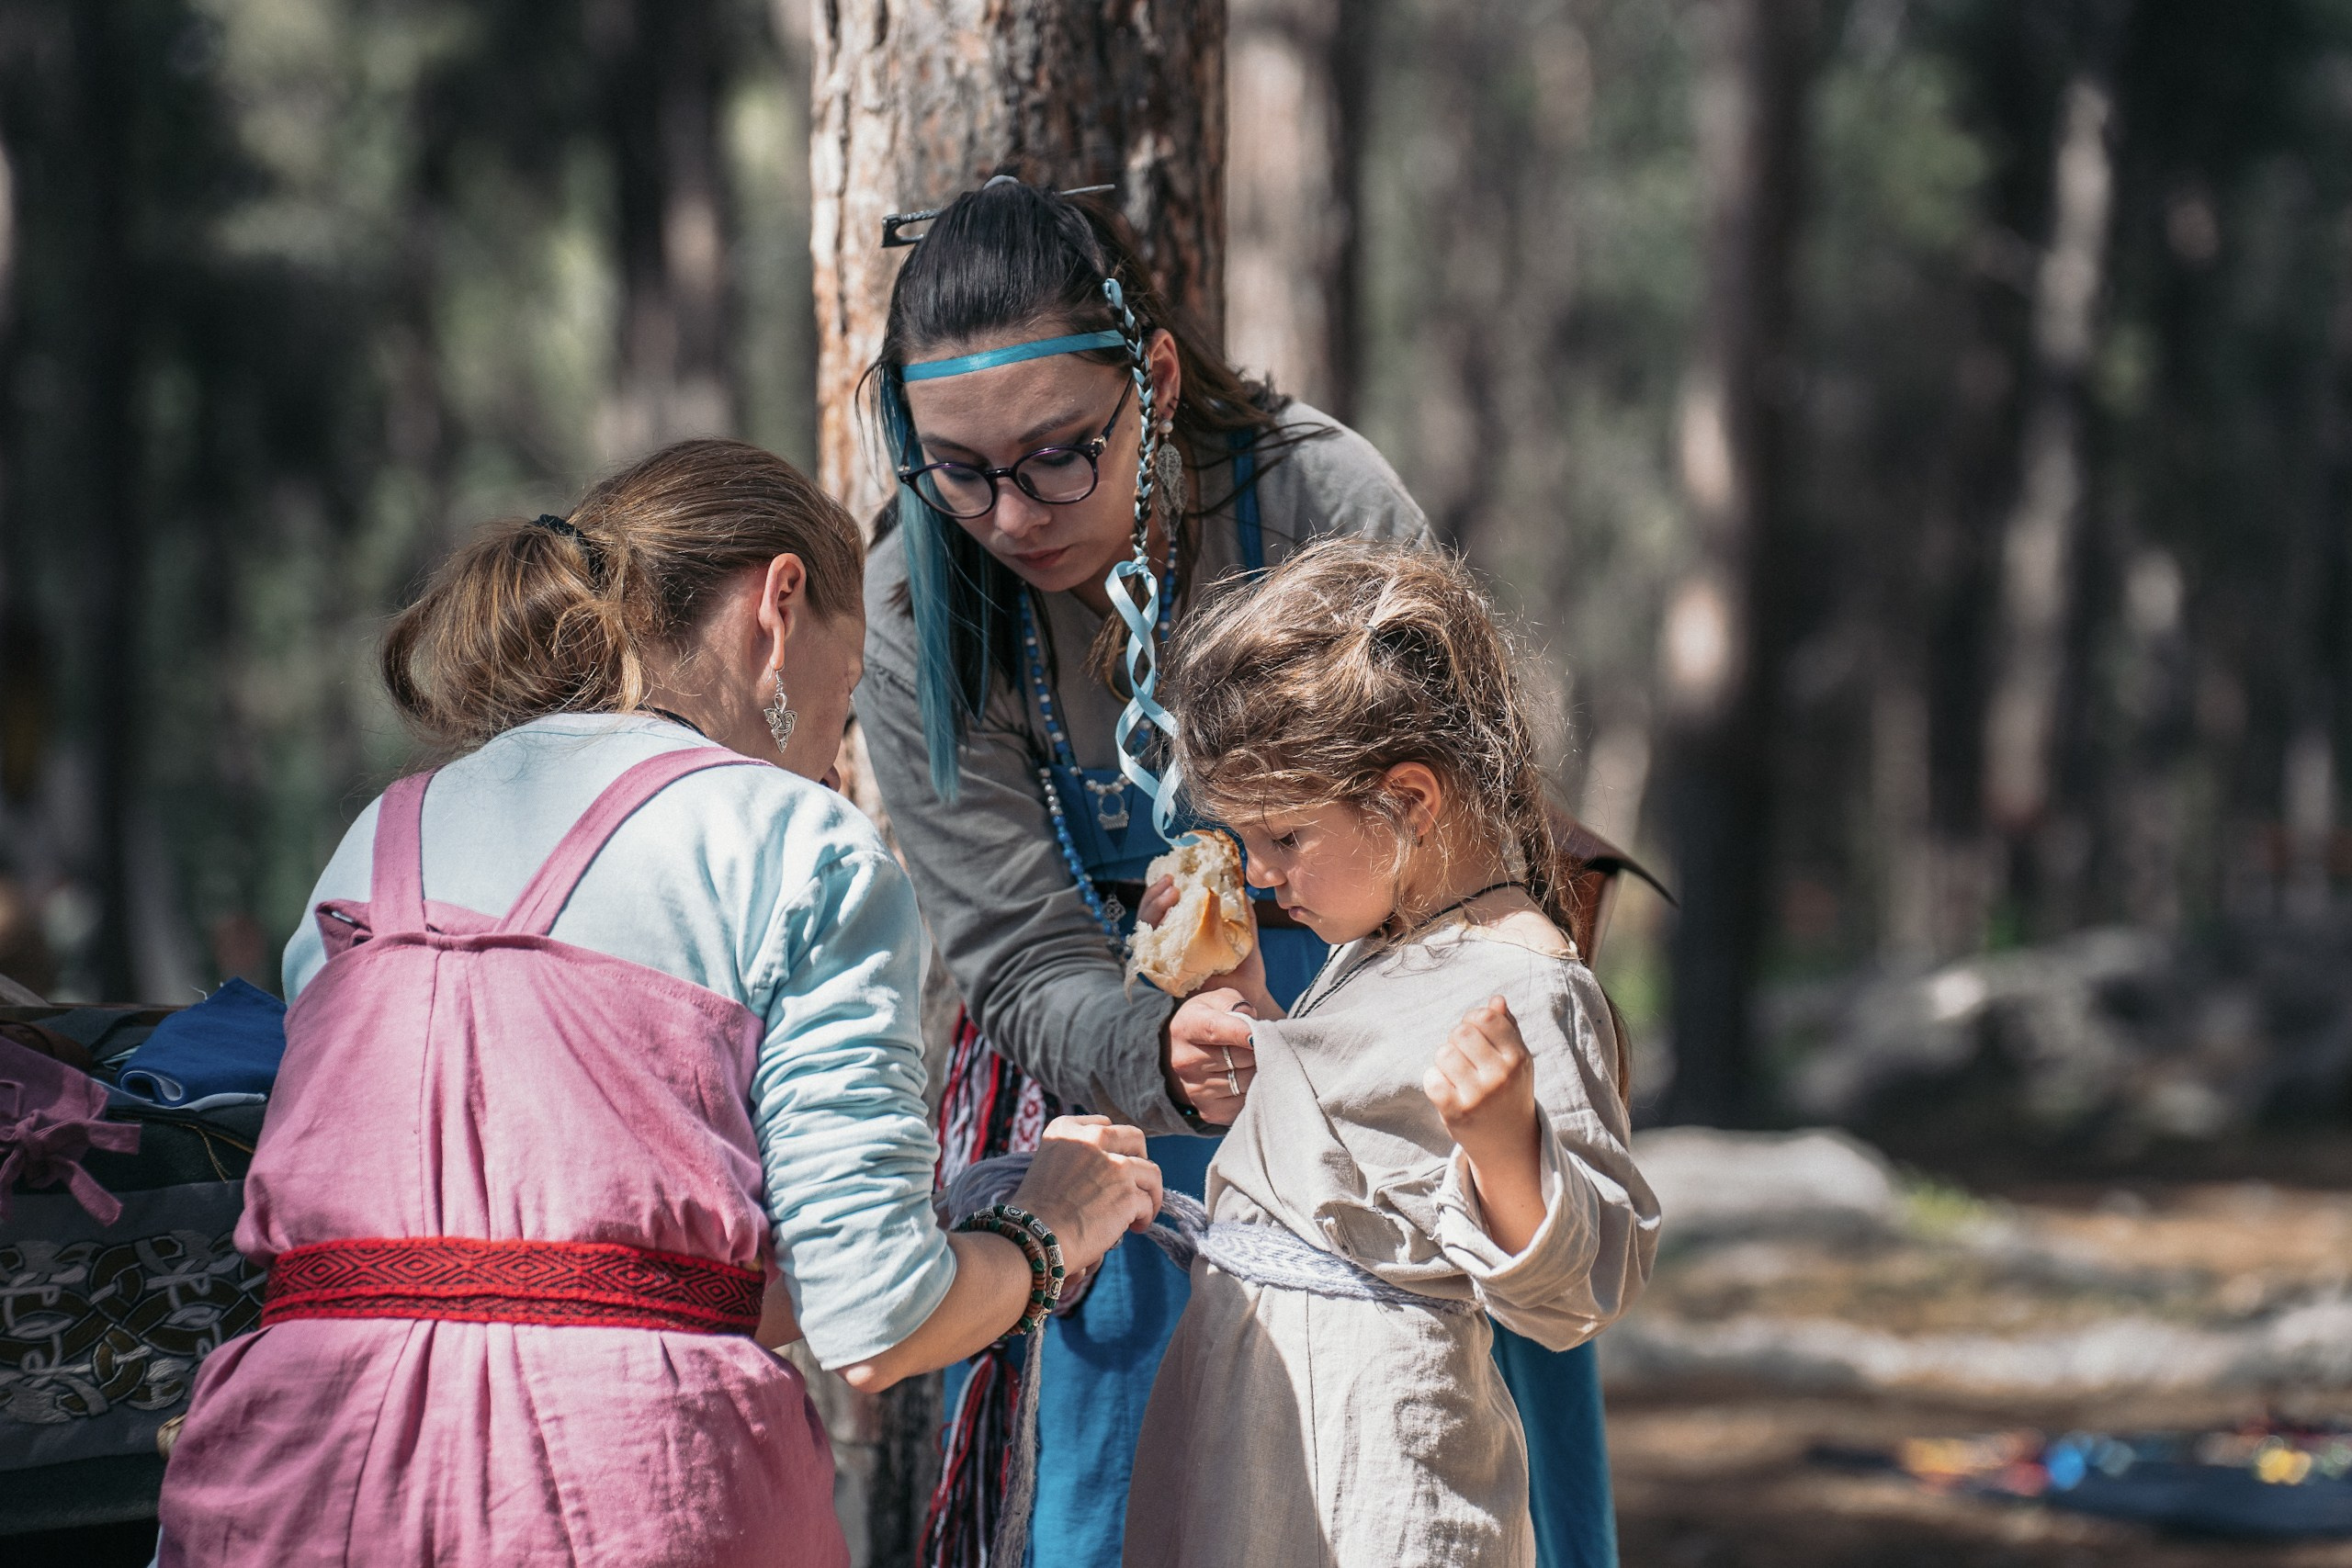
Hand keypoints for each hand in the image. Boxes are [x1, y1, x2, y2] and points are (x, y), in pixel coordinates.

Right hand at [1011, 1115, 1164, 1274]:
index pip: (1104, 1124)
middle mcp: (1091, 1139)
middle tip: (1135, 1183)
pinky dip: (1145, 1216)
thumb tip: (1110, 1165)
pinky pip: (1147, 1202)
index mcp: (1066, 1130)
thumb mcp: (1048, 1165)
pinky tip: (1134, 1227)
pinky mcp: (1128, 1193)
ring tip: (1140, 1212)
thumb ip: (1076, 1157)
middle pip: (1135, 1138)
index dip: (1114, 1147)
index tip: (1114, 1164)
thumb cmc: (1037, 1212)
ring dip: (1149, 1192)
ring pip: (1151, 1172)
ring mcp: (1113, 1165)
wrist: (1035, 1238)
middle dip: (1140, 1160)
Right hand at [1139, 874, 1277, 1017]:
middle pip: (1150, 918)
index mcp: (1186, 935)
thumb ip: (1242, 914)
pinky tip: (1163, 922)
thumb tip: (1240, 887)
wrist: (1250, 998)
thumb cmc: (1245, 969)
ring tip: (1171, 893)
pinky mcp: (1168, 978)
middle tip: (1171, 882)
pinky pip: (1151, 957)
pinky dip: (1153, 938)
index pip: (1164, 909)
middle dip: (1155, 897)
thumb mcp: (1245, 935)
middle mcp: (1172, 948)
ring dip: (1154, 909)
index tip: (1174, 876)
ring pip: (1146, 933)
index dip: (1162, 891)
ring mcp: (1167, 963)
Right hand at [1164, 989, 1257, 1125]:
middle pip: (1238, 1057)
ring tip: (1255, 1059)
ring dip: (1258, 1069)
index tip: (1258, 1034)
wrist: (1183, 1053)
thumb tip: (1252, 1025)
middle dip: (1257, 1048)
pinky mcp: (1210, 1111)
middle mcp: (1185, 1061)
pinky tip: (1248, 1078)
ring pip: (1245, 1080)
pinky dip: (1253, 1090)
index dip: (1242, 1032)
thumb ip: (1235, 1004)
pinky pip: (1244, 1102)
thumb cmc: (1208, 1020)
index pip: (1216, 1030)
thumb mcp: (1216, 1000)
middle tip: (1261, 1042)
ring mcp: (1195, 1089)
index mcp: (1186, 1027)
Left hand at [1423, 996, 1539, 1169]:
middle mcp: (1501, 1076)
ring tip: (1457, 1074)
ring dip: (1445, 1060)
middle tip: (1464, 1055)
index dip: (1473, 1019)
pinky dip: (1434, 1080)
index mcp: (1518, 1058)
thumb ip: (1508, 1028)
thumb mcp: (1517, 1061)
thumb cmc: (1509, 1092)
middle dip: (1457, 1038)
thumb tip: (1496, 999)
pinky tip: (1447, 1089)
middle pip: (1461, 1032)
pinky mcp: (1456, 1113)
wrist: (1508, 1143)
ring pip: (1444, 1053)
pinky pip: (1432, 1079)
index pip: (1486, 1017)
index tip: (1474, 1032)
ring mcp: (1479, 1096)